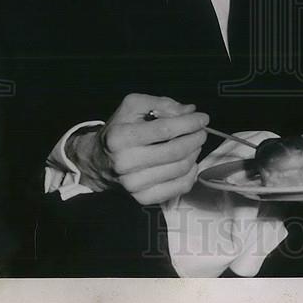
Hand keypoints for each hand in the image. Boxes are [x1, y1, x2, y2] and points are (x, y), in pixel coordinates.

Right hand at [68, 93, 208, 204]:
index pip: (165, 129)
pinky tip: (190, 162)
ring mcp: (133, 184)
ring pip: (180, 169)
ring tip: (194, 143)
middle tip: (202, 130)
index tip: (202, 118)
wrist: (99, 161)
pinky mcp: (142, 198)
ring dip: (195, 153)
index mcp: (120, 137)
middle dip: (196, 137)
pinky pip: (178, 188)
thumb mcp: (133, 106)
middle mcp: (125, 162)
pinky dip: (191, 174)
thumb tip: (189, 111)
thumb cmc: (119, 130)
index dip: (189, 123)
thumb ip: (162, 103)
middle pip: (175, 151)